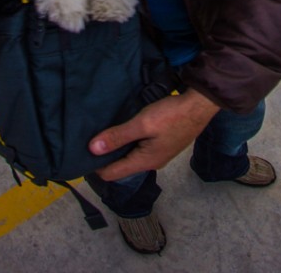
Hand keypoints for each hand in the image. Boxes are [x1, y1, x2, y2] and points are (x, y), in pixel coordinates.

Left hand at [89, 89, 219, 179]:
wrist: (199, 105)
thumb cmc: (171, 115)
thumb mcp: (142, 123)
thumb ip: (118, 136)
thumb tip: (92, 149)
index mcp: (144, 162)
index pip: (112, 174)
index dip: (95, 166)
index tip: (81, 152)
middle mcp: (151, 162)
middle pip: (121, 165)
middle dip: (105, 155)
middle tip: (89, 138)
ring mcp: (158, 153)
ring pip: (131, 155)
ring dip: (118, 146)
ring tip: (103, 131)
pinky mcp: (163, 143)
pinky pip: (140, 147)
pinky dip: (129, 140)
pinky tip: (124, 127)